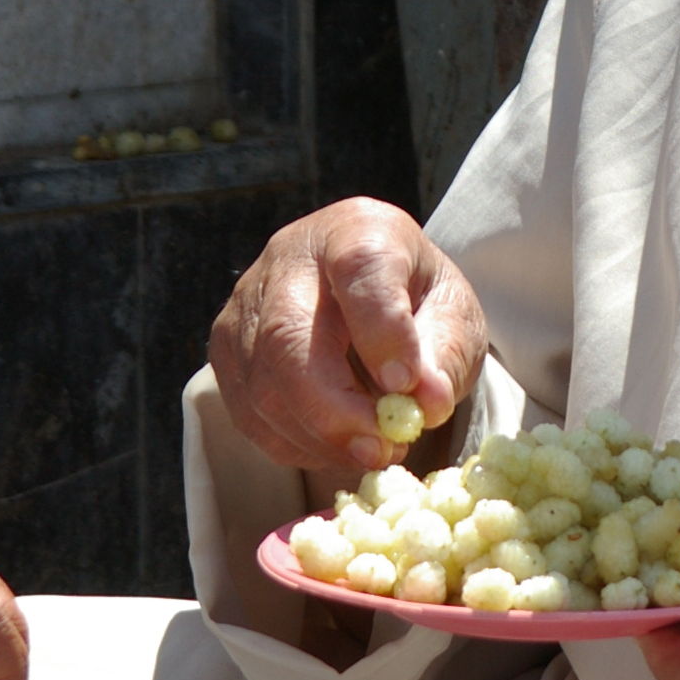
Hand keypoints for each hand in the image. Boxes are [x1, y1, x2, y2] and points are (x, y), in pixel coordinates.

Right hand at [208, 197, 486, 471]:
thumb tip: (428, 403)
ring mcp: (247, 301)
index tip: (406, 384)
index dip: (381, 331)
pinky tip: (337, 447)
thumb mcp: (453, 316)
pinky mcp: (226, 348)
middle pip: (288, 334)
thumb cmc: (417, 302)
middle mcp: (291, 256)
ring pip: (263, 384)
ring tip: (374, 450)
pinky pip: (248, 412)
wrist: (371, 300)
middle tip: (383, 446)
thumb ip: (445, 354)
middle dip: (335, 407)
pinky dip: (295, 444)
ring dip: (319, 435)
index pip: (360, 269)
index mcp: (358, 229)